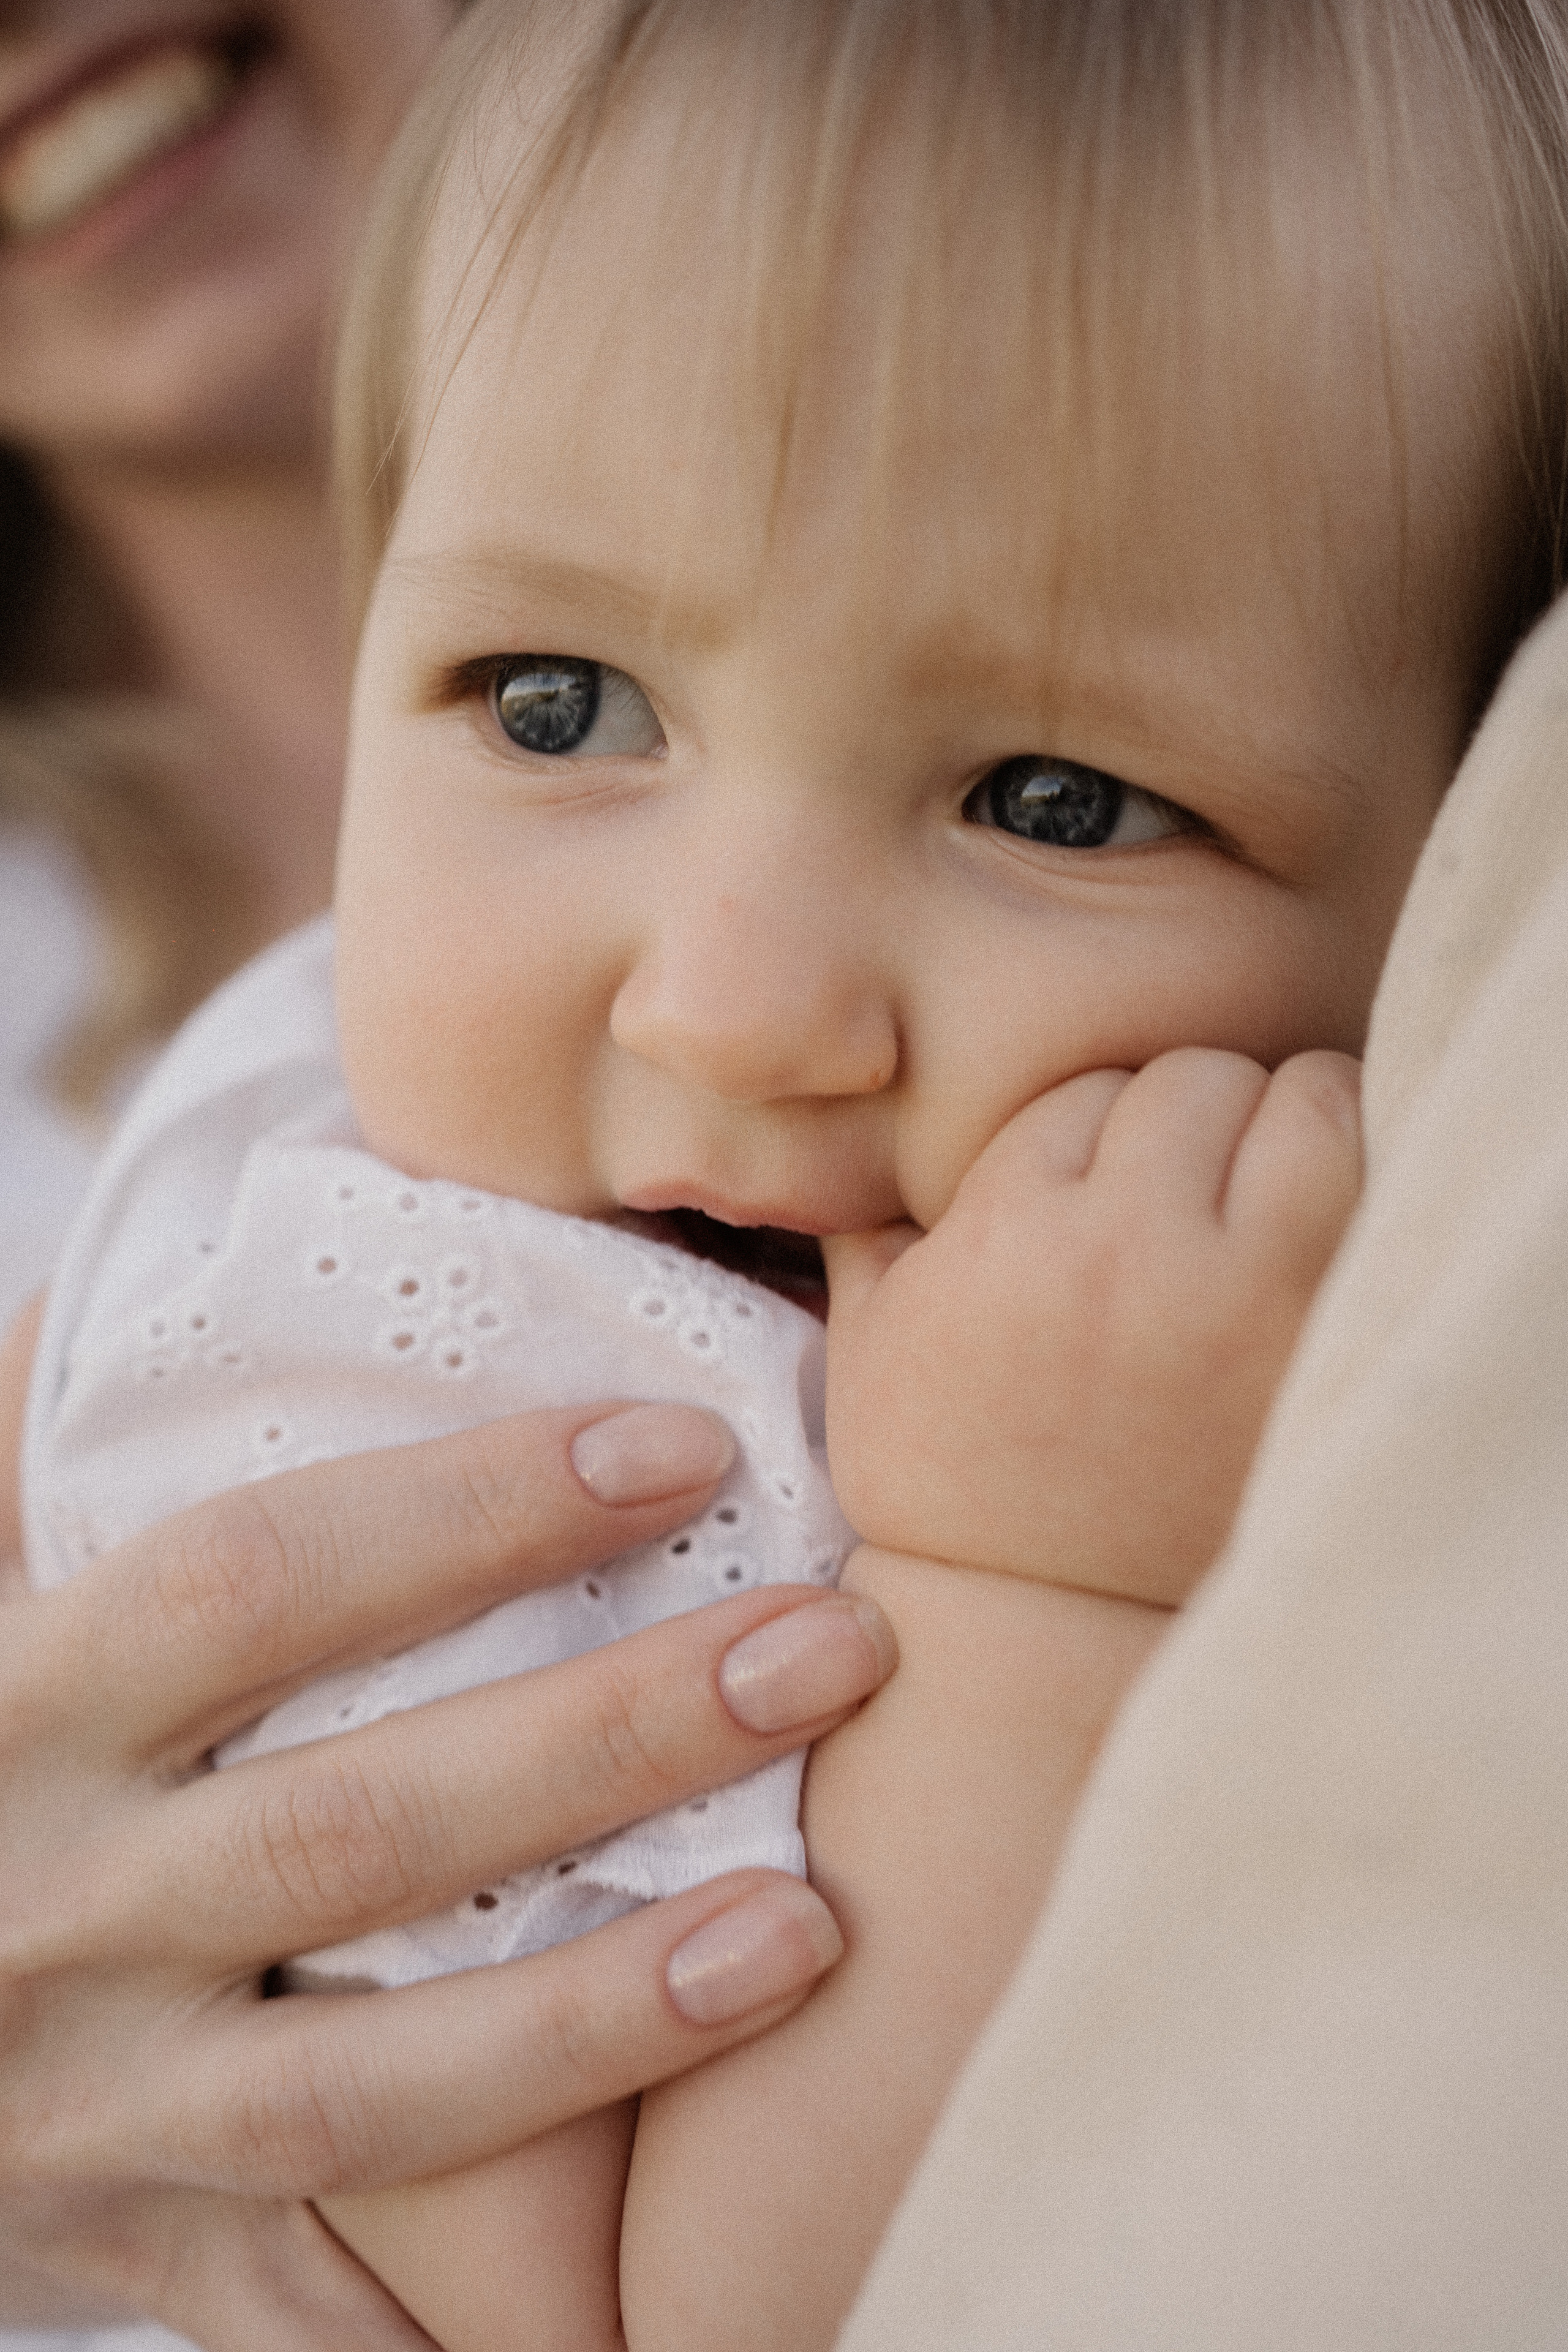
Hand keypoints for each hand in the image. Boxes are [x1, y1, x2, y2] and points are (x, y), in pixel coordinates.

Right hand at [0, 1402, 894, 2348]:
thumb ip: (43, 1441)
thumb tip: (149, 1276)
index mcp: (20, 1709)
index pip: (257, 1584)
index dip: (473, 1512)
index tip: (685, 1448)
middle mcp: (53, 1913)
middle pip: (357, 1825)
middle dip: (612, 1736)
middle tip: (834, 1645)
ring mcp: (100, 2111)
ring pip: (371, 2088)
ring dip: (603, 2017)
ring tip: (808, 1931)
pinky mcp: (149, 2253)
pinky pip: (327, 2316)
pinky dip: (485, 2321)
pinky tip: (679, 2283)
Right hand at [824, 1048, 1360, 1605]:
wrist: (1053, 1625)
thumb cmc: (950, 1484)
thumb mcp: (866, 1350)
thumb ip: (865, 1223)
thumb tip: (845, 1130)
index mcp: (1009, 1236)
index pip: (1083, 1092)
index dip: (1091, 1137)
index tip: (1094, 1198)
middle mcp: (1128, 1248)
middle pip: (1192, 1081)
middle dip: (1186, 1122)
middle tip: (1183, 1190)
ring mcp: (1246, 1288)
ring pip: (1299, 1096)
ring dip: (1286, 1125)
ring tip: (1267, 1184)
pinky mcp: (1329, 1333)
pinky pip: (1371, 1178)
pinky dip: (1354, 1176)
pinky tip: (1321, 1222)